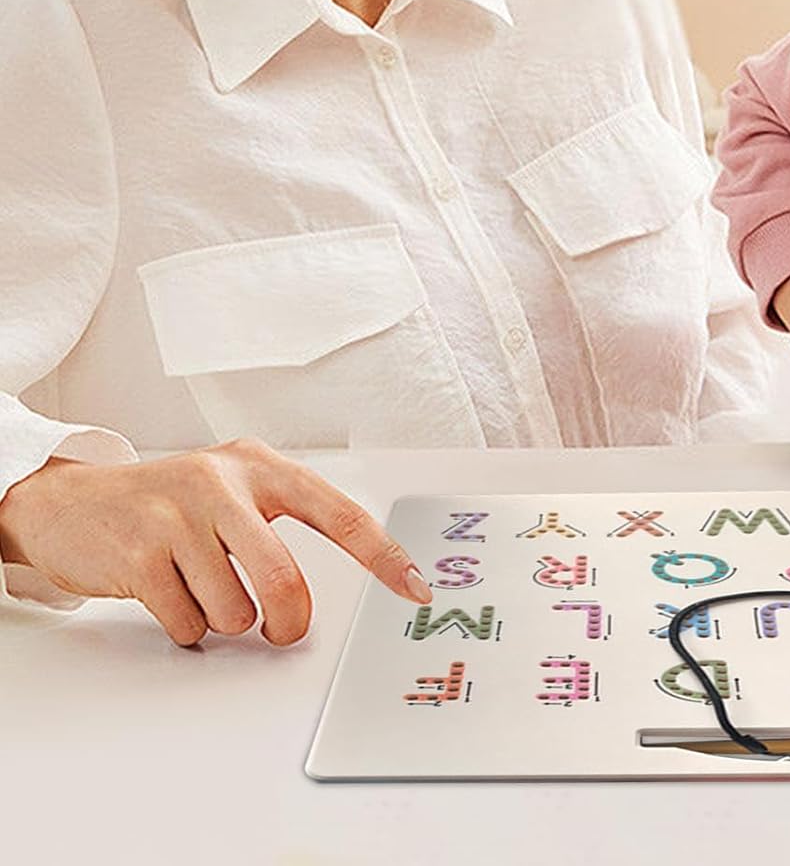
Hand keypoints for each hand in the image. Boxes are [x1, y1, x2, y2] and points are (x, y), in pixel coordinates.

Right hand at [0, 438, 431, 646]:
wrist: (70, 502)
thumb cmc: (169, 503)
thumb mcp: (232, 491)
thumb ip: (278, 523)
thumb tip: (322, 588)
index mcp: (262, 467)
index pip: (339, 513)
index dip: (382, 555)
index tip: (414, 587)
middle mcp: (224, 483)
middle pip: (285, 581)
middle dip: (286, 621)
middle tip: (280, 628)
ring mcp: (179, 516)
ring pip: (235, 612)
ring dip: (223, 620)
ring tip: (200, 588)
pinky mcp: (140, 554)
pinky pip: (188, 624)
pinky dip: (184, 627)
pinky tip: (168, 594)